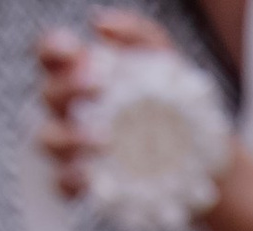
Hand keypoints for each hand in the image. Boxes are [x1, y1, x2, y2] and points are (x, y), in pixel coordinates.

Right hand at [34, 9, 171, 199]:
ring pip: (48, 139)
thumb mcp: (165, 62)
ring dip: (69, 138)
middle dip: (67, 88)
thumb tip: (101, 25)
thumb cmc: (175, 103)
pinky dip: (72, 180)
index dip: (53, 48)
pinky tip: (93, 177)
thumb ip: (138, 34)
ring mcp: (74, 148)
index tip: (73, 49)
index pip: (51, 55)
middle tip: (98, 86)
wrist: (204, 160)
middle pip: (47, 94)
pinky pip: (62, 183)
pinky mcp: (85, 184)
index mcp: (80, 75)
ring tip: (104, 140)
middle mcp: (69, 109)